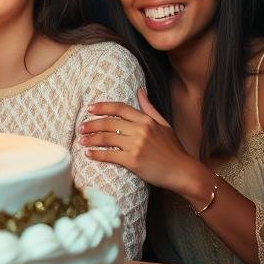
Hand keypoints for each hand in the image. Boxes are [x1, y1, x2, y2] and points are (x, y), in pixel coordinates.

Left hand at [79, 89, 199, 191]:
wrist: (183, 171)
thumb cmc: (173, 150)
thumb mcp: (164, 125)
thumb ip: (149, 108)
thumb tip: (140, 91)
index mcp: (146, 120)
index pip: (120, 108)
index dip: (103, 107)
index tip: (90, 108)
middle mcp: (141, 130)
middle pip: (109, 122)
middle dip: (91, 124)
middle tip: (81, 127)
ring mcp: (136, 145)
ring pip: (106, 138)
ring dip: (91, 138)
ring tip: (81, 140)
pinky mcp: (133, 161)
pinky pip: (109, 155)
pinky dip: (96, 154)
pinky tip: (88, 154)